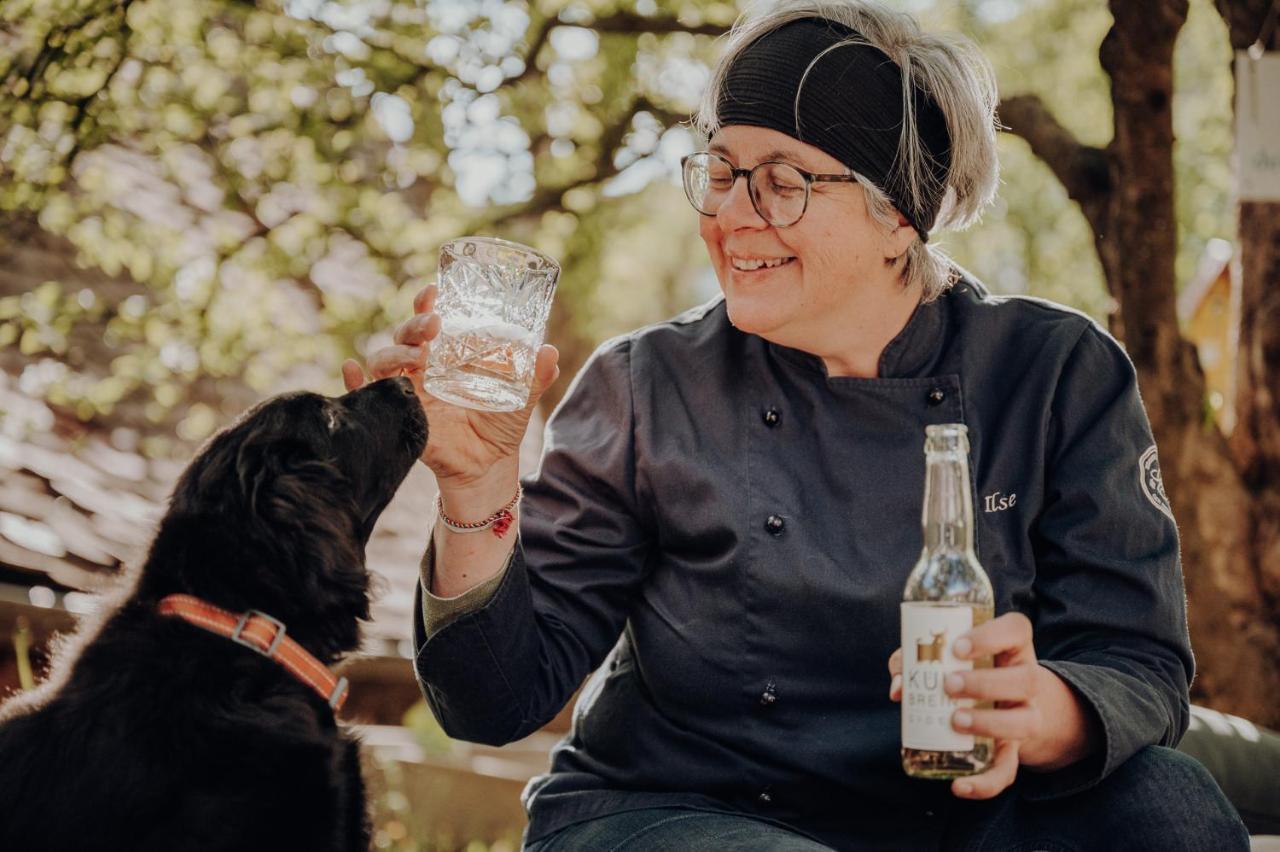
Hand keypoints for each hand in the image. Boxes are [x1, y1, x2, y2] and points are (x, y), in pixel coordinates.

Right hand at [342, 284, 559, 490]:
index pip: (430, 321)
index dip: (426, 303)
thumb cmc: (501, 424)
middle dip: (413, 326)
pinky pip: (366, 395)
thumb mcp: (522, 396)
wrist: (489, 465)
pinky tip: (350, 369)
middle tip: (433, 326)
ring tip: (416, 356)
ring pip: (383, 361)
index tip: (433, 290)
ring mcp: (408, 391)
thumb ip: (535, 375)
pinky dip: (353, 381)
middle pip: (404, 336)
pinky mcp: (399, 415)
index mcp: (448, 356)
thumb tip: (549, 352)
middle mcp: (423, 368)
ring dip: (393, 353)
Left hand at [888, 612, 1098, 799]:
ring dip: (988, 723)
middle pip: (1024, 678)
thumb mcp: (944, 656)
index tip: (958, 646)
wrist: (1002, 704)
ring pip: (1023, 722)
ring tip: (955, 721)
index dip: (991, 636)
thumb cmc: (963, 669)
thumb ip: (915, 661)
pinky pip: (1009, 770)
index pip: (1016, 630)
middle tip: (949, 685)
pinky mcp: (1013, 750)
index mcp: (1011, 647)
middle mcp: (1026, 680)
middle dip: (985, 683)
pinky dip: (985, 783)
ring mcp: (1025, 715)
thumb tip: (899, 686)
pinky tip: (959, 786)